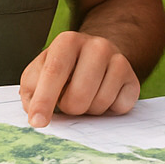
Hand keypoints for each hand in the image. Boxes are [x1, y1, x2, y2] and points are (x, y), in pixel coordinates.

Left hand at [19, 31, 139, 127]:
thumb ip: (31, 90)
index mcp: (68, 41)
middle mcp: (97, 45)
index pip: (54, 72)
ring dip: (88, 109)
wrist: (98, 57)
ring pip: (98, 104)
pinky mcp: (133, 79)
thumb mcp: (40, 73)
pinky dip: (108, 110)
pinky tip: (103, 96)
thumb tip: (35, 111)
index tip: (37, 122)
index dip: (44, 100)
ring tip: (86, 95)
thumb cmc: (63, 69)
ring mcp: (119, 60)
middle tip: (67, 100)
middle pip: (78, 96)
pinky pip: (118, 108)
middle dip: (69, 108)